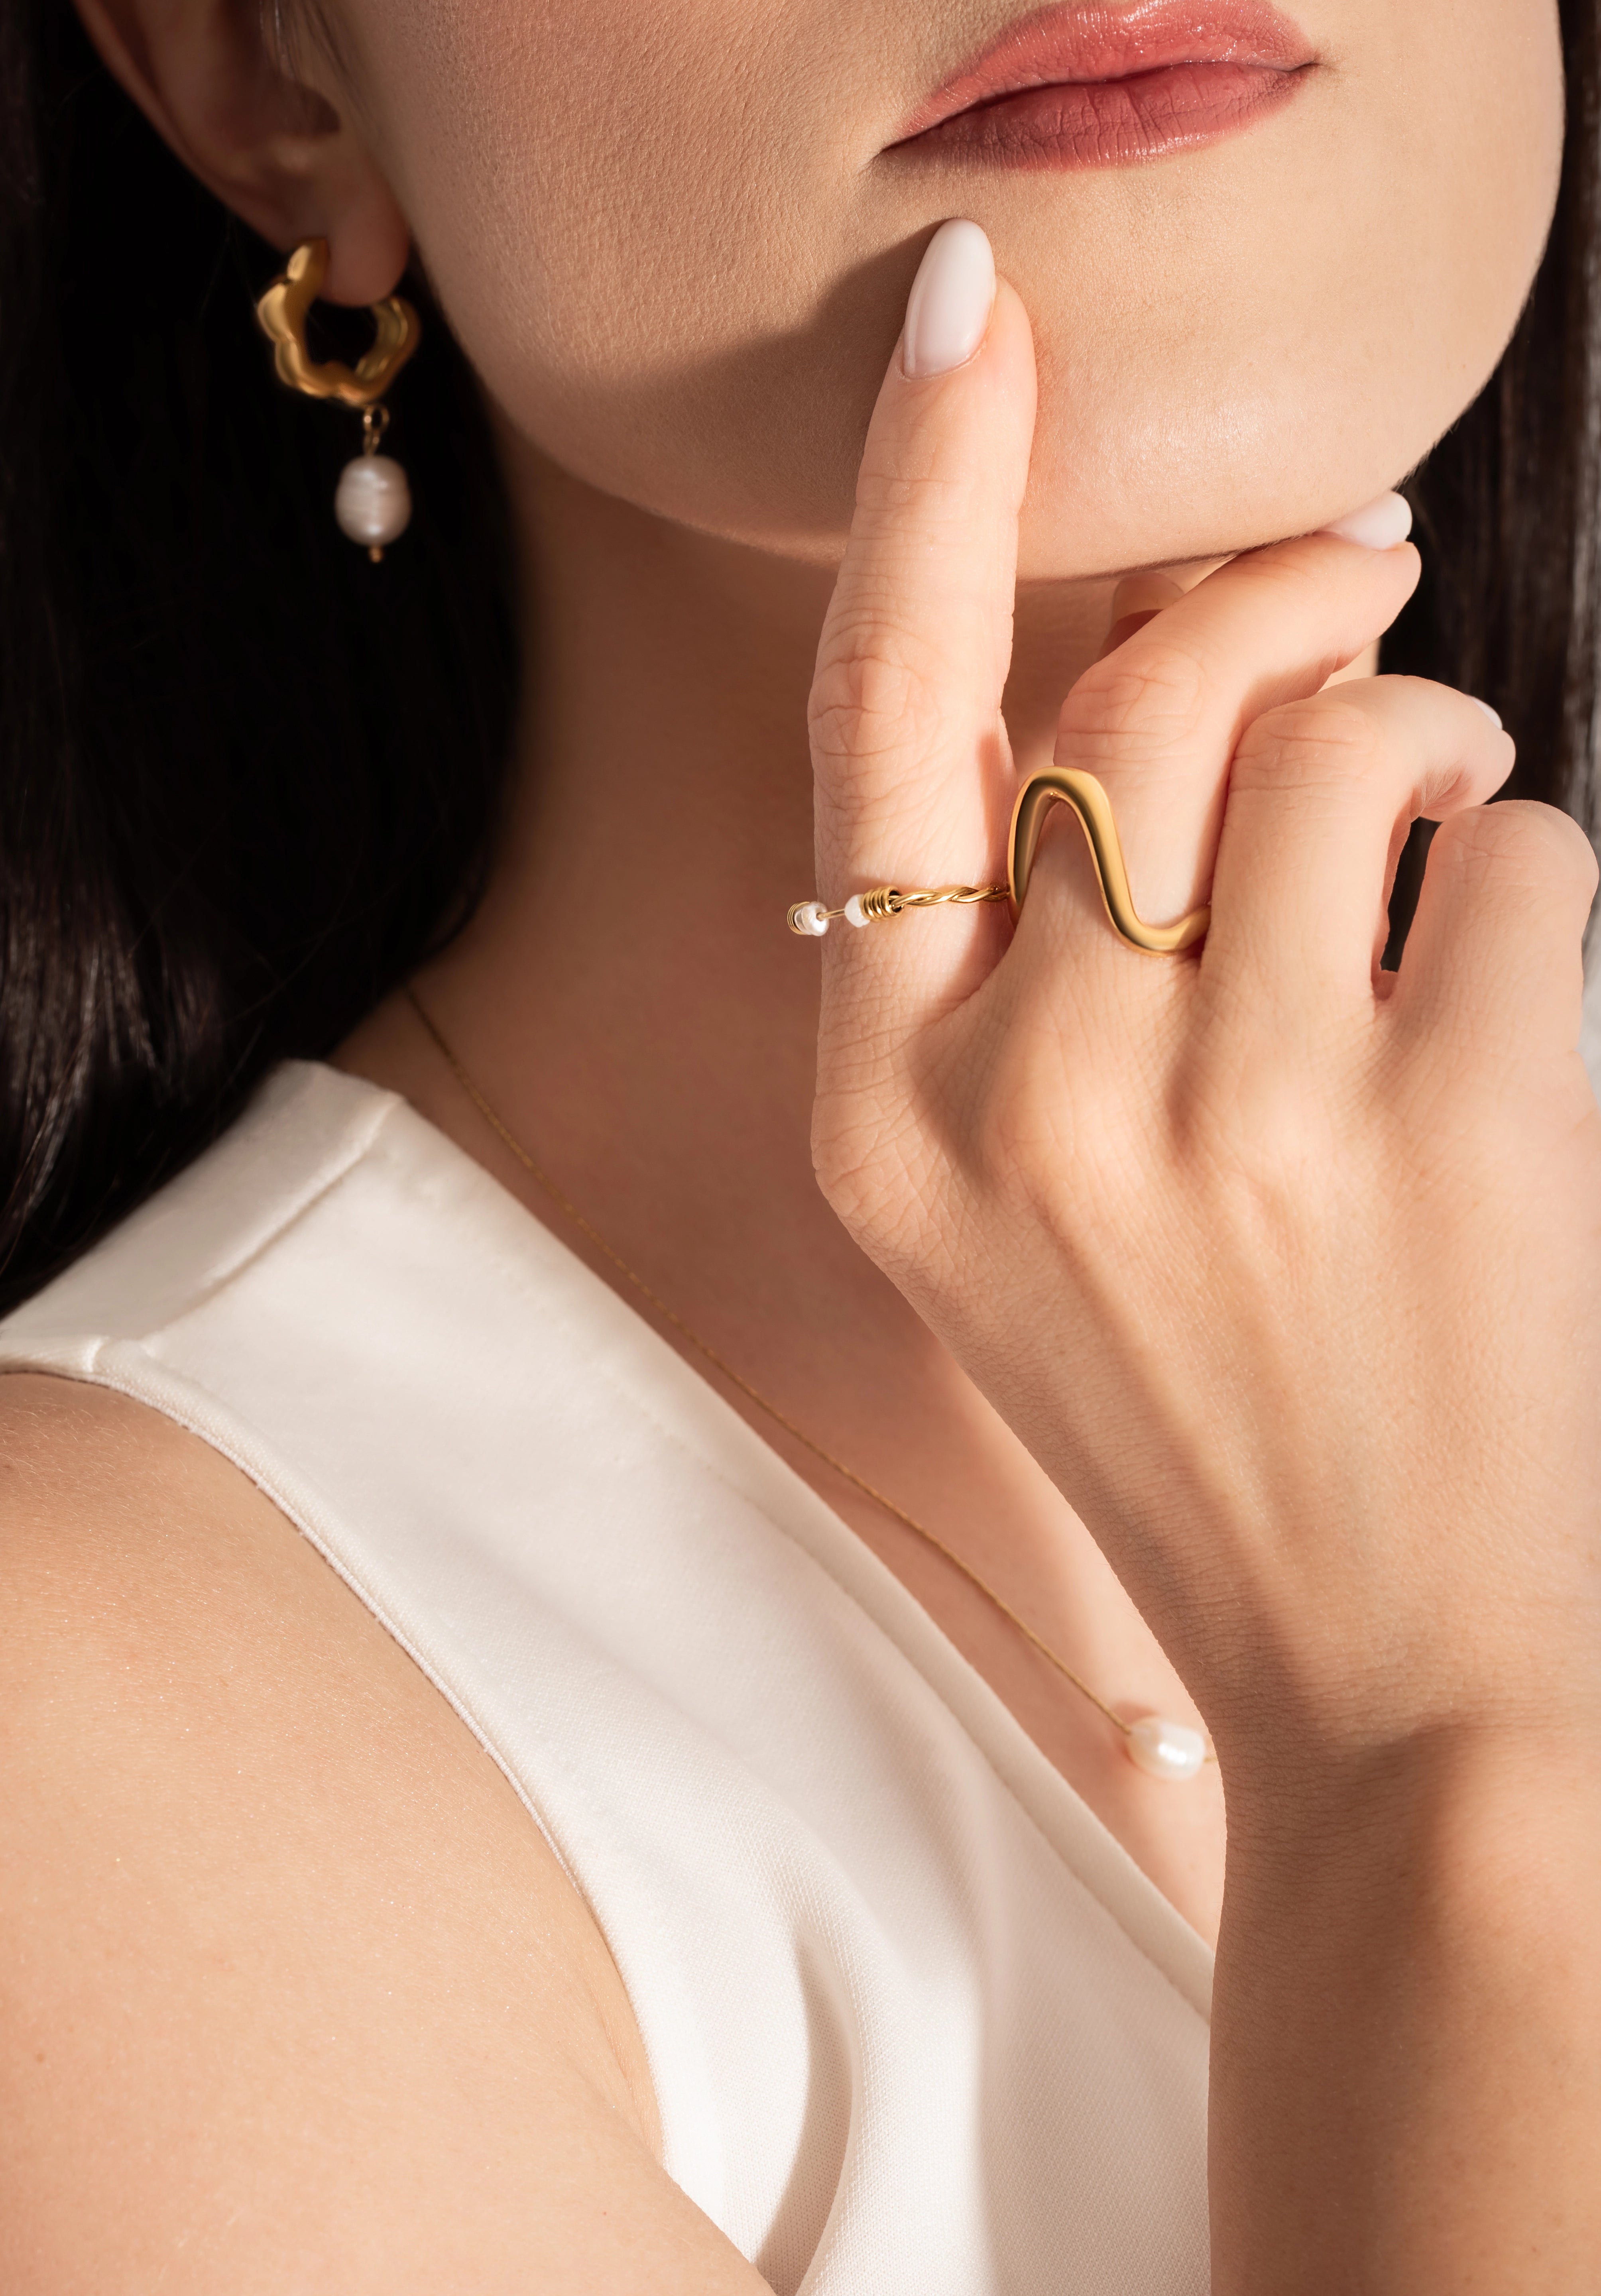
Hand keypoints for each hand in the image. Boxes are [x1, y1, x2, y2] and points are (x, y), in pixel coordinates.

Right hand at [806, 223, 1600, 1795]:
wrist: (1383, 1670)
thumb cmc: (1194, 1398)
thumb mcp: (1009, 1202)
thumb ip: (1014, 958)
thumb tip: (1137, 665)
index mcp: (889, 1122)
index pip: (880, 731)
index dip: (926, 497)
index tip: (972, 318)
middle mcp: (1030, 1106)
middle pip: (1145, 694)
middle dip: (1274, 592)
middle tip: (1356, 574)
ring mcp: (1237, 1125)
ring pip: (1340, 747)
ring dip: (1416, 740)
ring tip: (1433, 824)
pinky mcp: (1449, 1134)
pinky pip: (1514, 853)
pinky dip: (1525, 877)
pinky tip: (1496, 1001)